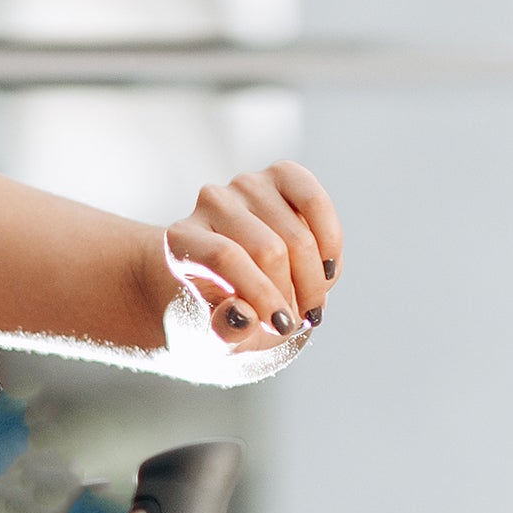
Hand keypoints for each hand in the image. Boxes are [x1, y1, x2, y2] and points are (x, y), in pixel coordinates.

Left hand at [158, 163, 343, 351]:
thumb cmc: (227, 312)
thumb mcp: (221, 337)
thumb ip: (226, 332)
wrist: (240, 282)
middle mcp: (210, 202)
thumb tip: (242, 316)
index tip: (281, 327)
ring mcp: (247, 184)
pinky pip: (315, 202)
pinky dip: (330, 243)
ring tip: (308, 303)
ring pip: (297, 237)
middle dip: (291, 294)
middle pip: (268, 250)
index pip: (226, 258)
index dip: (262, 294)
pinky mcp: (282, 174)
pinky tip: (326, 271)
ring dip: (314, 281)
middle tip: (296, 321)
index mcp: (183, 239)